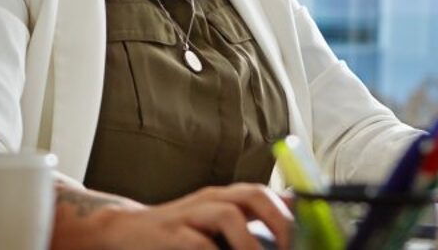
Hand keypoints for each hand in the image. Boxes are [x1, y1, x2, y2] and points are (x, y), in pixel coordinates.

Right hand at [53, 183, 292, 249]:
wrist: (122, 232)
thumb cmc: (176, 235)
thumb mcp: (215, 229)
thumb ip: (246, 229)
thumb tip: (290, 232)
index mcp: (226, 198)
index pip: (268, 194)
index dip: (295, 209)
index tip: (316, 232)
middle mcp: (211, 199)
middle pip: (252, 194)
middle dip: (279, 221)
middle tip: (293, 247)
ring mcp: (189, 214)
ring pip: (227, 213)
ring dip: (250, 241)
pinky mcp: (170, 234)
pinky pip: (197, 243)